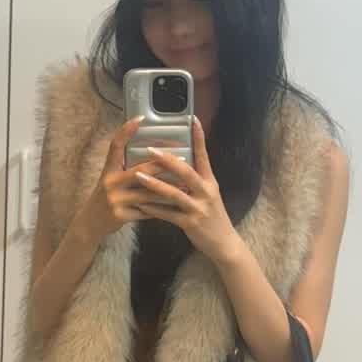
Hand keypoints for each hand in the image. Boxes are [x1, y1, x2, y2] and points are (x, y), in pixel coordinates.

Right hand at [75, 115, 177, 243]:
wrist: (91, 223)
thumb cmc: (107, 198)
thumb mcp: (112, 180)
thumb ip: (127, 169)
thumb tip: (152, 157)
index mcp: (108, 170)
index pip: (116, 146)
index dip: (126, 131)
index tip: (140, 117)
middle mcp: (110, 182)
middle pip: (140, 170)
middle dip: (163, 165)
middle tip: (183, 158)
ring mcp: (115, 199)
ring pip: (148, 193)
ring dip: (169, 189)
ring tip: (186, 184)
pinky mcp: (121, 215)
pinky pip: (147, 211)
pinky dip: (162, 208)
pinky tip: (176, 205)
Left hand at [134, 116, 240, 265]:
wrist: (223, 242)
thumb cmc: (213, 216)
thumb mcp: (209, 195)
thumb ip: (196, 180)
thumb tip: (179, 165)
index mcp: (210, 182)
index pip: (204, 155)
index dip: (198, 137)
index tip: (192, 119)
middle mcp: (206, 192)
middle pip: (186, 172)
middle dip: (167, 160)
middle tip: (150, 148)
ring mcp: (198, 208)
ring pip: (174, 193)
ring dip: (154, 184)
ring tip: (137, 175)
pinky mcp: (191, 223)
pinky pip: (169, 215)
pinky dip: (154, 209)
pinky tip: (141, 205)